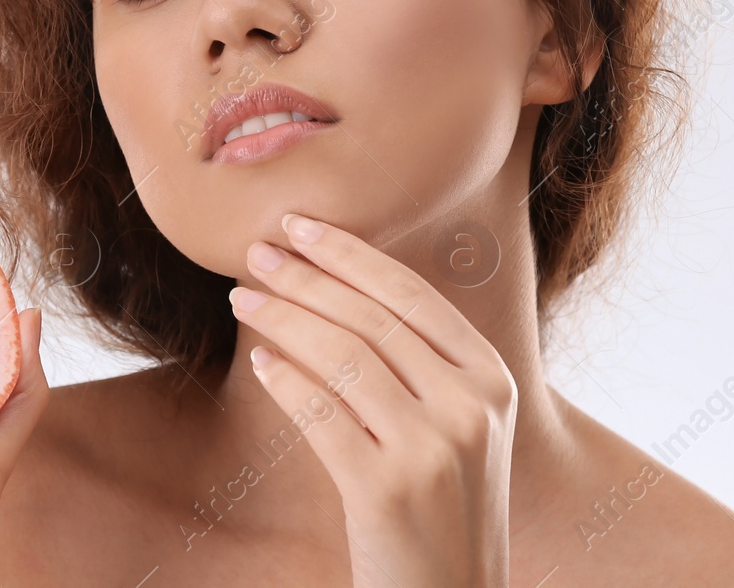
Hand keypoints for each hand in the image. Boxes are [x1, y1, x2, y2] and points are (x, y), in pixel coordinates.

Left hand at [230, 213, 516, 587]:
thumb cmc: (446, 508)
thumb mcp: (460, 426)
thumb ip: (424, 364)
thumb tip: (340, 287)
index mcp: (491, 379)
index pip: (411, 295)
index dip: (350, 253)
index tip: (298, 226)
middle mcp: (470, 406)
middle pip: (371, 319)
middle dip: (305, 278)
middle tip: (255, 254)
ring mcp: (431, 448)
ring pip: (342, 357)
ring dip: (282, 319)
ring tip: (242, 300)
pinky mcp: (385, 489)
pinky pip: (321, 414)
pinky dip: (285, 381)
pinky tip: (261, 362)